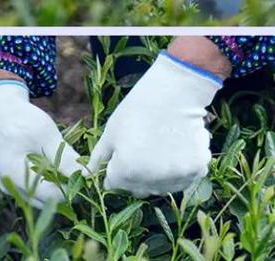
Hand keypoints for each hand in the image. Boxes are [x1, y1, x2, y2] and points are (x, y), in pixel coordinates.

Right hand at [0, 80, 81, 207]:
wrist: (0, 110)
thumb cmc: (22, 118)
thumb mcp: (45, 134)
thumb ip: (65, 158)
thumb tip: (88, 177)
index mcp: (14, 175)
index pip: (52, 195)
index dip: (73, 187)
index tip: (87, 174)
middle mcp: (10, 186)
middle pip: (47, 200)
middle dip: (67, 188)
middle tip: (81, 171)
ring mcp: (10, 186)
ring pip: (43, 197)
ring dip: (58, 186)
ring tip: (69, 167)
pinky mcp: (13, 182)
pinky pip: (36, 190)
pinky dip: (48, 182)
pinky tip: (56, 167)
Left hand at [88, 52, 221, 196]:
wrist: (174, 93)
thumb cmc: (136, 110)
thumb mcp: (111, 132)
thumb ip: (99, 158)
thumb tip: (86, 176)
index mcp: (126, 172)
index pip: (114, 185)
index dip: (113, 171)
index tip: (119, 157)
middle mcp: (152, 181)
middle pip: (138, 190)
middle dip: (134, 177)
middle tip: (138, 151)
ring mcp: (178, 177)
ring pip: (162, 187)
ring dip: (156, 176)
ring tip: (157, 148)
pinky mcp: (198, 170)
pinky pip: (183, 179)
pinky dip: (178, 169)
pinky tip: (174, 148)